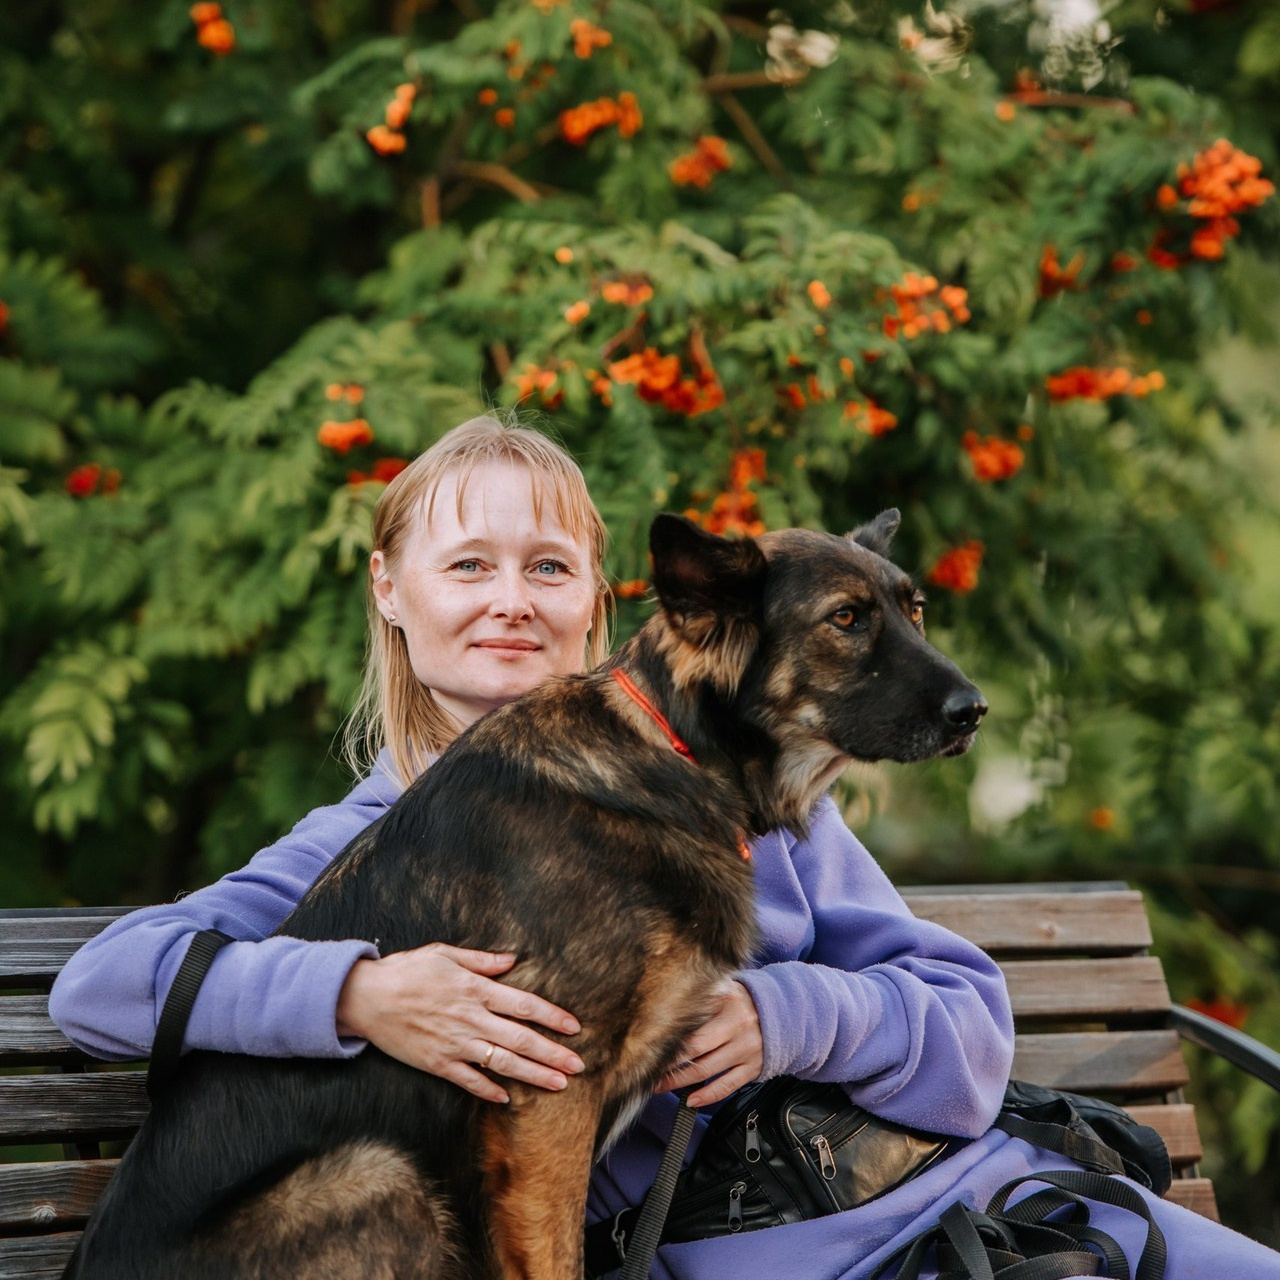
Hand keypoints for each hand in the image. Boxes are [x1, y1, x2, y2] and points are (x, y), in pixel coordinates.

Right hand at [335, 943, 583, 1103]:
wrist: (365, 998)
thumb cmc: (406, 970)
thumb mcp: (445, 953)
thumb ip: (481, 960)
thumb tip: (511, 961)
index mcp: (475, 989)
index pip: (524, 1005)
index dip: (552, 1017)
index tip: (575, 1028)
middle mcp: (470, 1018)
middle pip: (520, 1039)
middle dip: (552, 1053)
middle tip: (579, 1066)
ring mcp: (454, 1044)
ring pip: (501, 1063)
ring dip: (532, 1074)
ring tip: (558, 1084)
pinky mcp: (436, 1063)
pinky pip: (468, 1080)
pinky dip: (488, 1089)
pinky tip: (507, 1098)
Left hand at [658, 980, 762, 1107]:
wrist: (786, 1013)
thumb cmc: (745, 1001)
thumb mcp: (728, 989)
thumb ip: (705, 995)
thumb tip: (671, 1002)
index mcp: (729, 1004)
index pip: (694, 1025)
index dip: (670, 1039)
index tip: (649, 1047)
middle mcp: (738, 1027)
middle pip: (697, 1049)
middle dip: (670, 1064)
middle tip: (648, 1071)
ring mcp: (746, 1050)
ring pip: (708, 1071)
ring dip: (680, 1082)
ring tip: (660, 1086)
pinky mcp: (752, 1068)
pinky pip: (727, 1086)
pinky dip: (707, 1096)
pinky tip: (691, 1100)